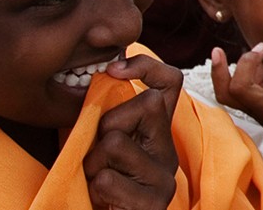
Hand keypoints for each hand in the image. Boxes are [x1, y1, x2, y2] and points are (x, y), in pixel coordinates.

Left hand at [84, 54, 182, 209]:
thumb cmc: (96, 186)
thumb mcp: (100, 145)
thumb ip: (108, 118)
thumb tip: (103, 74)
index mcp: (157, 133)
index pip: (170, 81)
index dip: (146, 66)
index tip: (113, 70)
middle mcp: (168, 151)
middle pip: (148, 103)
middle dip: (110, 122)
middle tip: (99, 151)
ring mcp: (165, 178)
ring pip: (117, 142)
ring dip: (92, 162)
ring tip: (95, 179)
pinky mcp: (154, 203)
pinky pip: (107, 178)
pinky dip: (94, 188)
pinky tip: (102, 198)